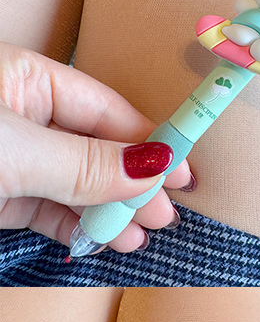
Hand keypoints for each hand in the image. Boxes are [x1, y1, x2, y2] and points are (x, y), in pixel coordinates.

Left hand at [0, 43, 194, 252]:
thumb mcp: (15, 151)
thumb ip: (85, 163)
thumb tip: (153, 167)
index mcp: (21, 79)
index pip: (104, 110)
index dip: (147, 141)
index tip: (181, 173)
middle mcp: (20, 118)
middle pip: (95, 150)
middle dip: (132, 185)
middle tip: (164, 215)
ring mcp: (11, 160)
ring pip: (74, 186)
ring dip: (108, 214)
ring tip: (137, 238)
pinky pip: (47, 212)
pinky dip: (76, 228)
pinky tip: (102, 241)